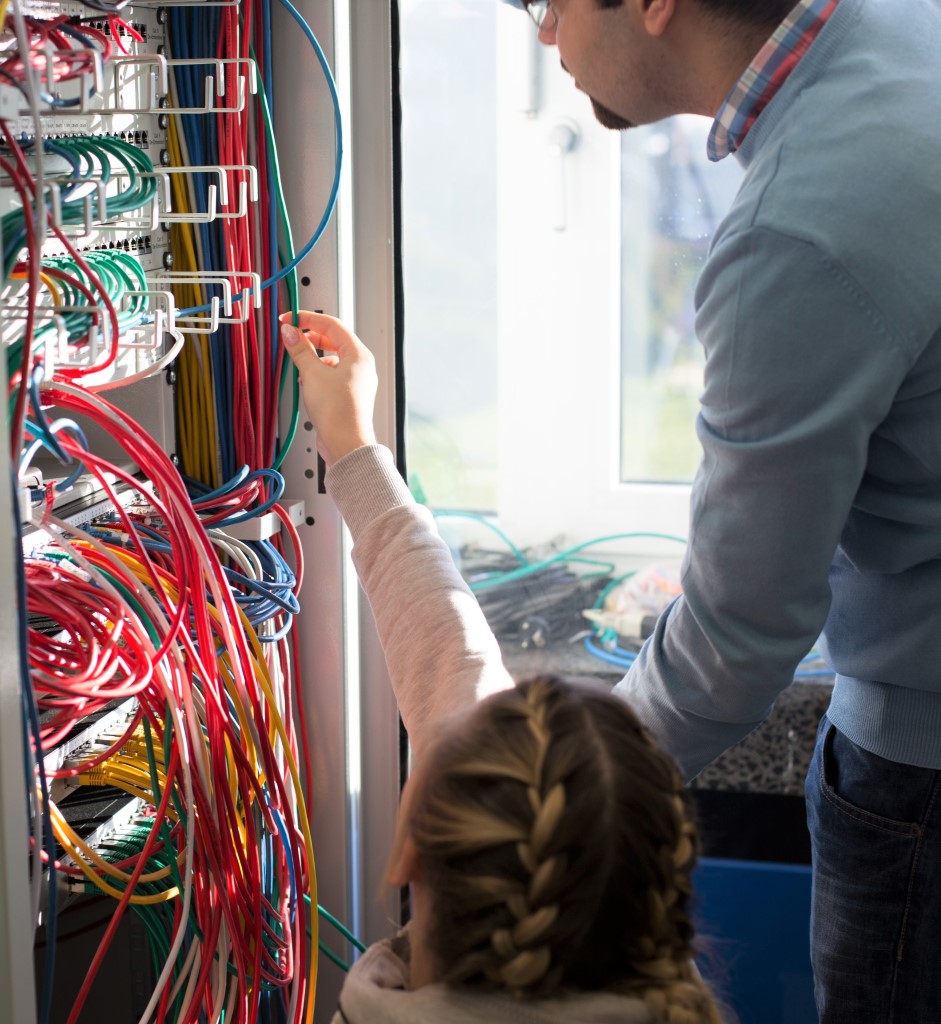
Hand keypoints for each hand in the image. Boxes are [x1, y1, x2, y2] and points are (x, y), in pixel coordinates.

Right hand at [279, 311, 377, 465]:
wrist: (345, 444)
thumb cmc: (338, 412)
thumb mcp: (312, 374)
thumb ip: (299, 349)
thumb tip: (290, 332)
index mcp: (359, 355)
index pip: (332, 325)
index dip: (308, 319)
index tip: (289, 319)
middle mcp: (361, 366)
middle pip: (333, 340)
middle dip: (309, 338)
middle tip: (290, 336)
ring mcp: (356, 381)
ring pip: (330, 359)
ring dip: (312, 359)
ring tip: (299, 365)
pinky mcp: (348, 395)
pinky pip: (330, 376)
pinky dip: (317, 375)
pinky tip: (306, 384)